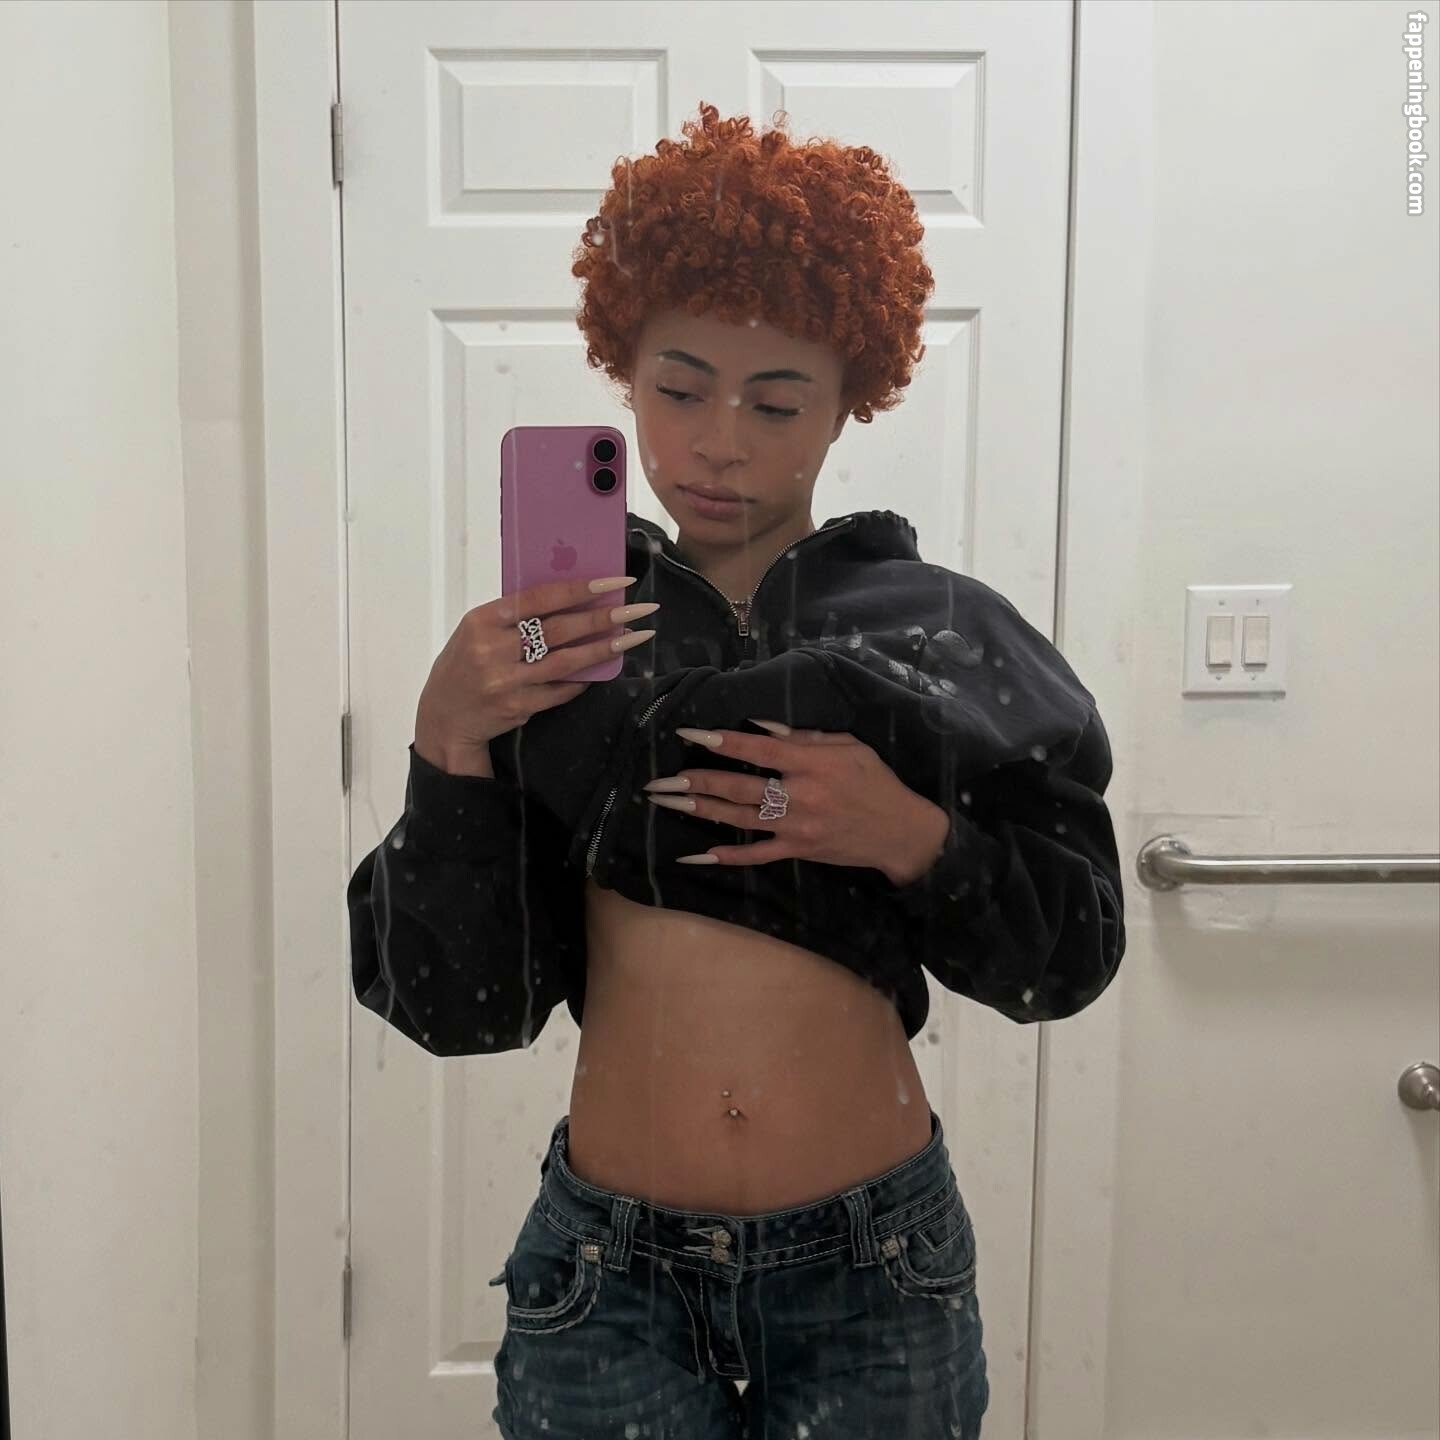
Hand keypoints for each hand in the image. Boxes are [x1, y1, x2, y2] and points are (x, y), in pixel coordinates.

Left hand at [645, 719, 950, 884]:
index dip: (723, 742)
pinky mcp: (798, 851)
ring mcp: (797, 828)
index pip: (758, 750)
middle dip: (696, 781)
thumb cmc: (876, 782)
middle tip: (660, 778)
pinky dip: (724, 856)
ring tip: (666, 801)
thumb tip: (760, 728)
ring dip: (700, 809)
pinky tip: (695, 853)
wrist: (901, 833)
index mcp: (813, 764)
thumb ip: (804, 738)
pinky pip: (755, 855)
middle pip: (739, 787)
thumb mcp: (848, 746)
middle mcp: (801, 796)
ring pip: (739, 819)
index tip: (690, 733)